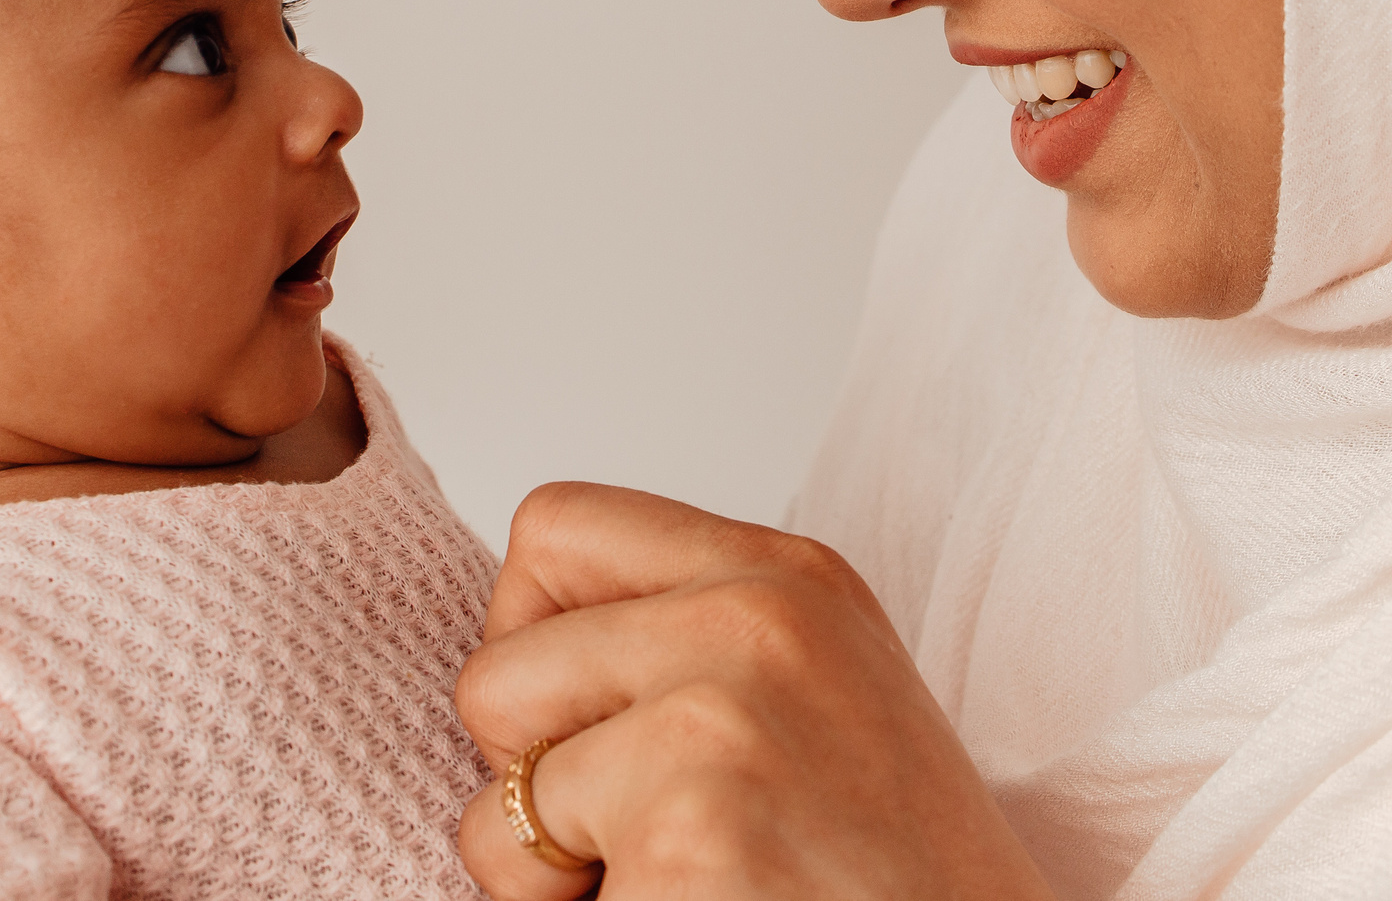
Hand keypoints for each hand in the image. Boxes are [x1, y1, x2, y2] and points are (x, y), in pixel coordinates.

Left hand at [454, 483, 1055, 900]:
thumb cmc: (894, 872)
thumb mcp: (813, 691)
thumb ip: (686, 635)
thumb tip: (516, 643)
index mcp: (786, 574)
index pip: (551, 527)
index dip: (532, 639)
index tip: (593, 723)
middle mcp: (755, 620)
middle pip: (497, 669)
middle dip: (528, 774)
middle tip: (639, 832)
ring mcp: (720, 722)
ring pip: (501, 797)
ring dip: (549, 871)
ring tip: (676, 880)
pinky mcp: (690, 832)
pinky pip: (526, 888)